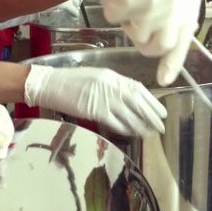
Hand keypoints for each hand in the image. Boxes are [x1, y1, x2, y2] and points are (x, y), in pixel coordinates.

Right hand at [24, 64, 166, 135]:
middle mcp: (112, 86)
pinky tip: (132, 134)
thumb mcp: (97, 77)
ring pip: (129, 114)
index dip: (152, 102)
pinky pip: (115, 122)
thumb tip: (129, 98)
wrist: (50, 84)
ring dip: (141, 125)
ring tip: (150, 133)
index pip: (139, 89)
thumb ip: (114, 86)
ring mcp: (104, 98)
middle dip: (152, 116)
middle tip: (161, 126)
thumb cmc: (71, 81)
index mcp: (113, 77)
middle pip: (138, 103)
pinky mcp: (95, 110)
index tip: (161, 112)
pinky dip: (125, 129)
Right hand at [101, 0, 203, 84]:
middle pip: (161, 44)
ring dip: (127, 19)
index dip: (173, 60)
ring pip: (136, 34)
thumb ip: (174, 5)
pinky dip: (111, 5)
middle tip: (133, 16)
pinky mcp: (133, 3)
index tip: (164, 78)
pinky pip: (115, 19)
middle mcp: (179, 1)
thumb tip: (167, 40)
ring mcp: (157, 4)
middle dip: (144, 38)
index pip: (186, 36)